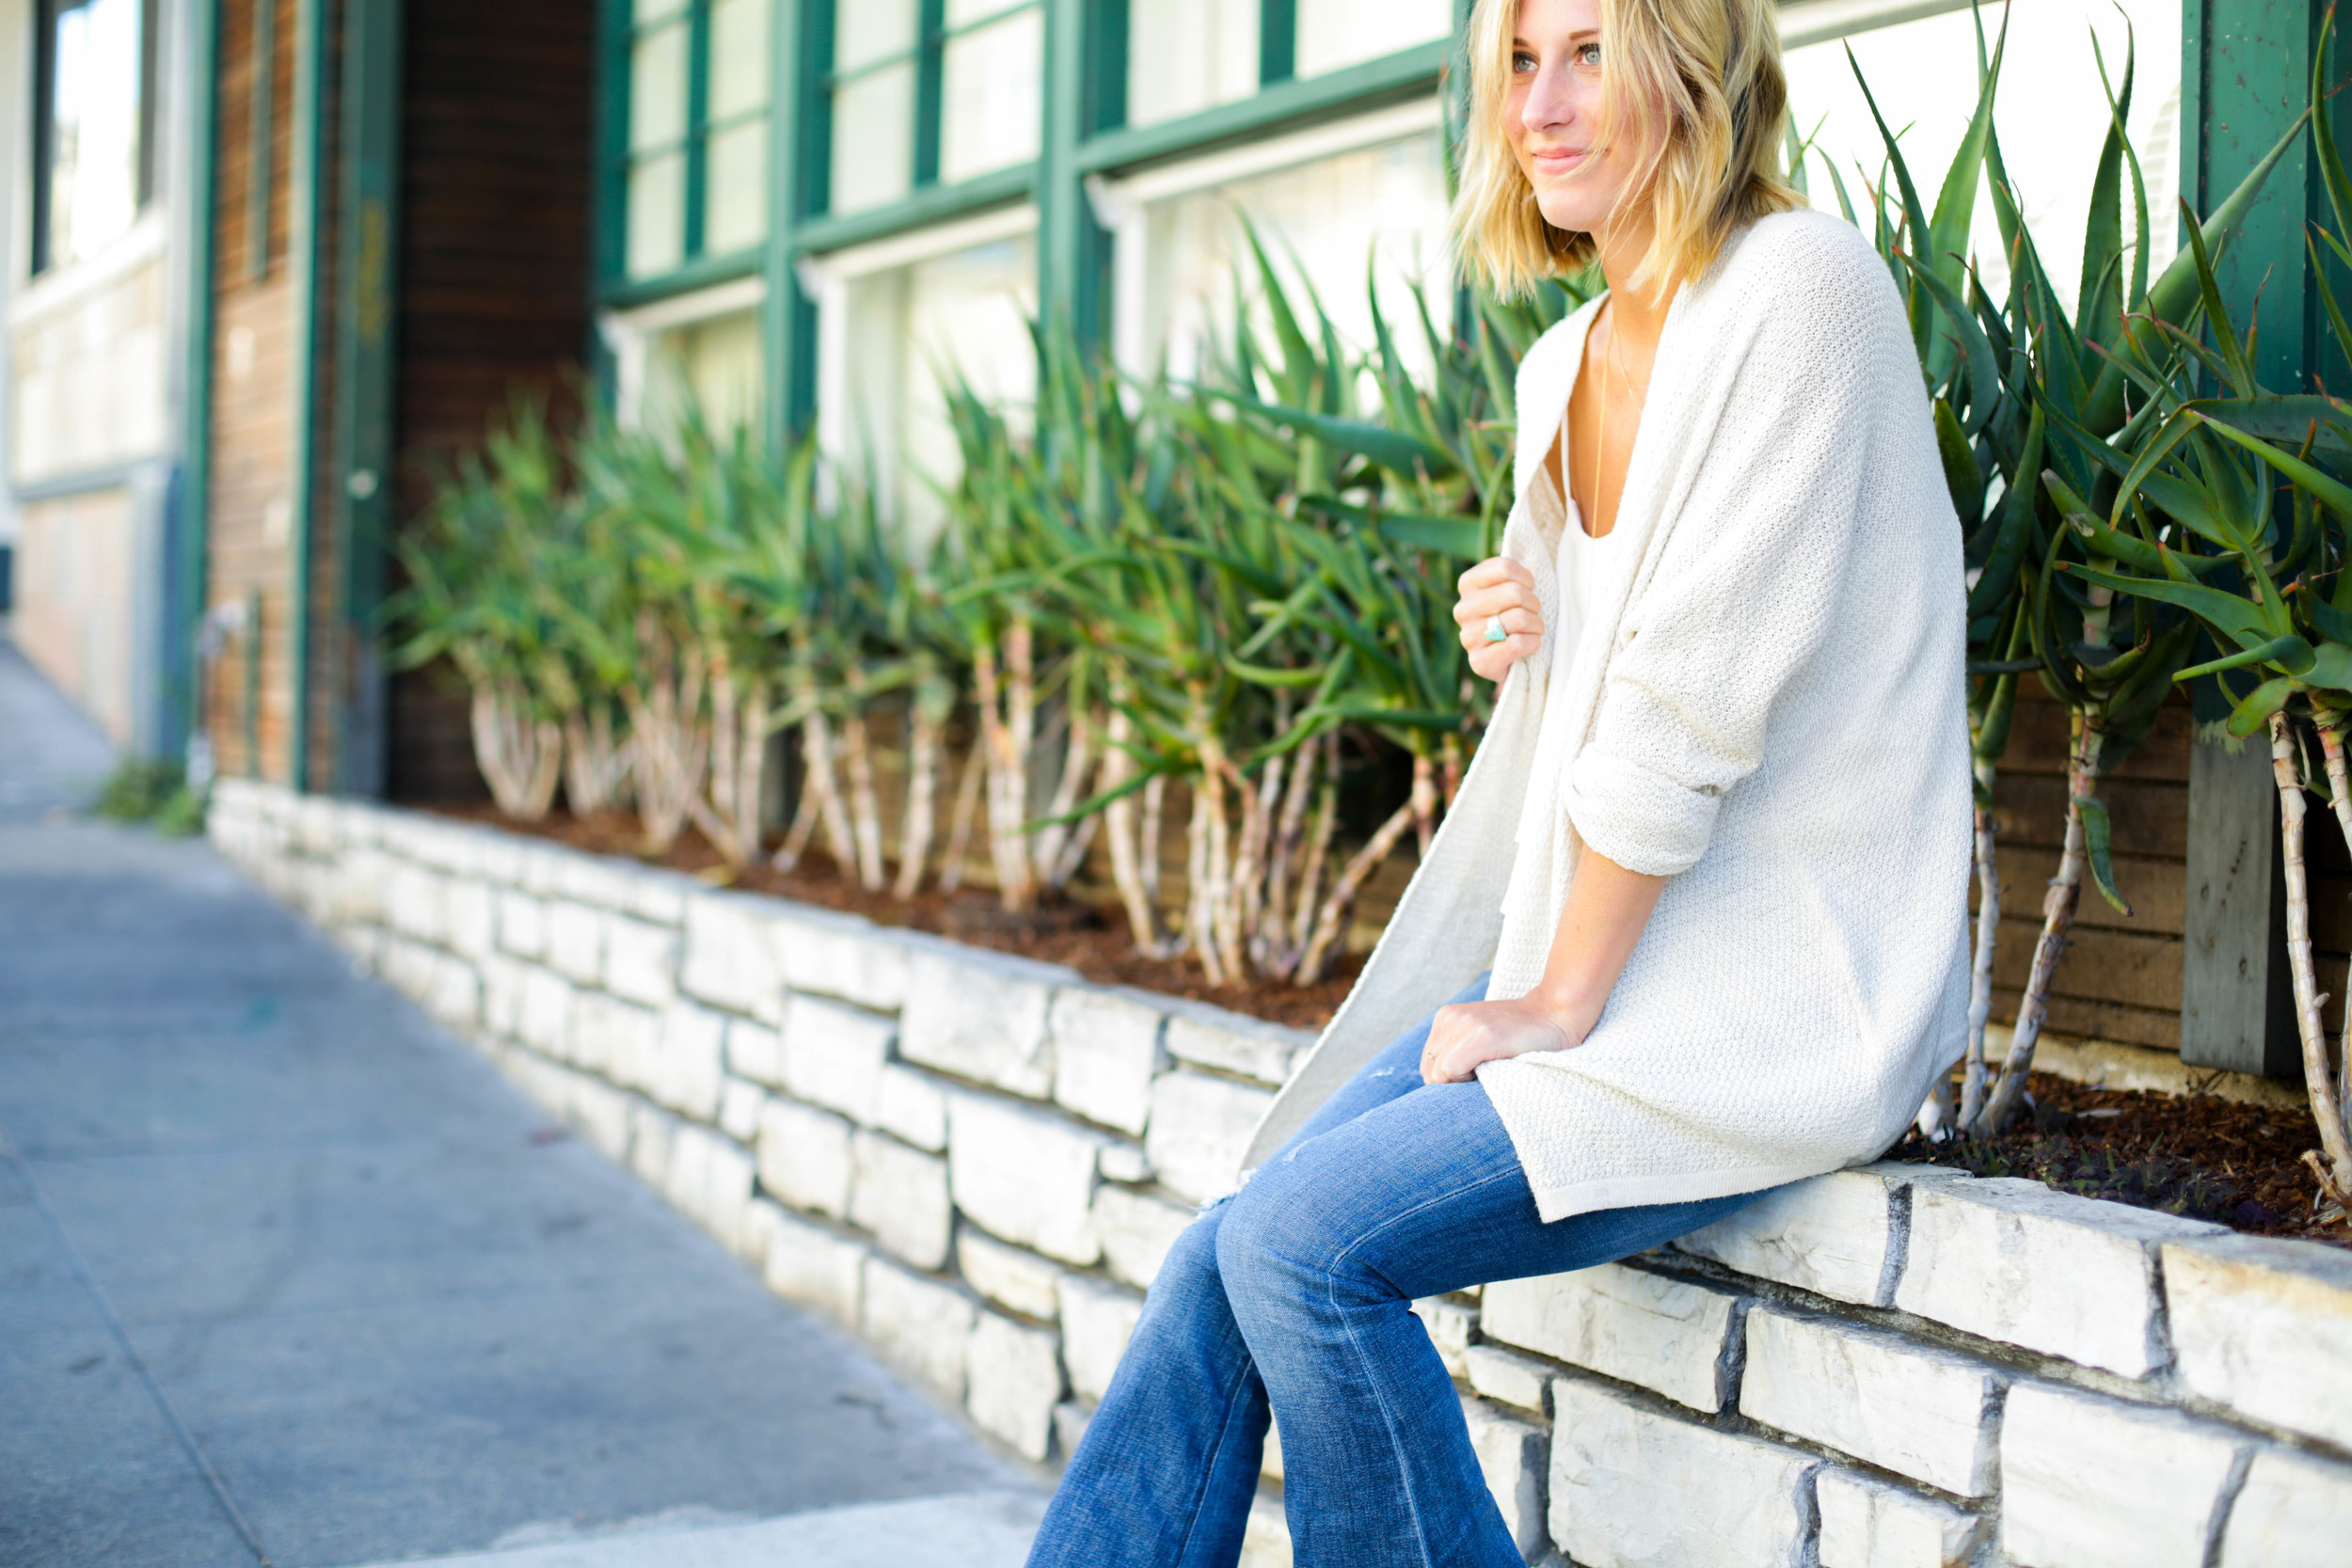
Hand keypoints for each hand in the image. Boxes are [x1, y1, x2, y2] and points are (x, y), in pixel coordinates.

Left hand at [1419, 993, 1590, 1084]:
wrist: (1556, 1013)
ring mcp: (1464, 1025)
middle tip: (1482, 1075)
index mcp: (1446, 1017)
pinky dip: (1466, 1079)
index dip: (1447, 1080)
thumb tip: (1435, 1082)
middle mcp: (1450, 1018)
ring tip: (1488, 1069)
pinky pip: (1451, 1071)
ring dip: (1461, 1082)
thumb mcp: (1478, 1032)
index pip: (1427, 1064)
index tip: (1474, 1075)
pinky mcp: (1480, 1037)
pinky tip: (1488, 1070)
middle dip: (1452, 1084)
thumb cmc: (1520, 1033)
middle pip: (1430, 1072)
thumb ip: (1456, 1048)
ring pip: (1439, 1075)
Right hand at [1453, 557, 1543, 682]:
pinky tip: (1529, 645)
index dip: (1527, 579)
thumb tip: (1529, 552)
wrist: (1510, 657)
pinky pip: (1517, 644)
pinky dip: (1532, 643)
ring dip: (1536, 625)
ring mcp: (1467, 637)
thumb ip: (1512, 572)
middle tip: (1533, 613)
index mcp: (1467, 584)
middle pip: (1514, 593)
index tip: (1528, 589)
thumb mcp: (1510, 587)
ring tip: (1532, 629)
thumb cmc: (1514, 614)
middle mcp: (1462, 609)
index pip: (1505, 568)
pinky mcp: (1478, 662)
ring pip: (1518, 618)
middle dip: (1534, 604)